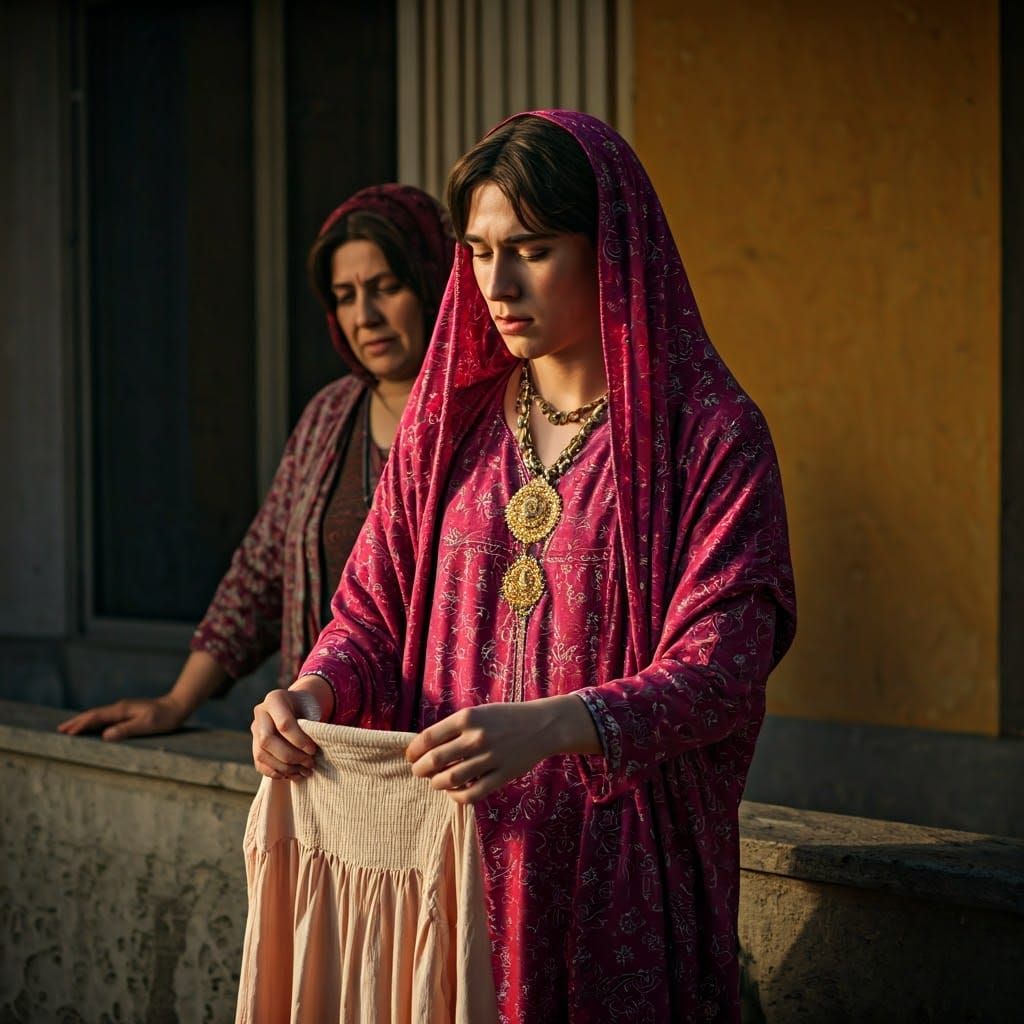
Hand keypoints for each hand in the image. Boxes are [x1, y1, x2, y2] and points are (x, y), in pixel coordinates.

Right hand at [57, 695, 187, 740]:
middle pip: (93, 714)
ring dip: (83, 721)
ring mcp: (123, 709)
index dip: (81, 725)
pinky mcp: (127, 713)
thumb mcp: (146, 725)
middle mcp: (120, 707)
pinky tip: (91, 727)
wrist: (176, 706)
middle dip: (77, 722)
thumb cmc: (164, 718)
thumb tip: (105, 736)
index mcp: (122, 710)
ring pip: (98, 715)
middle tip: (60, 729)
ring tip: (69, 728)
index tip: (67, 732)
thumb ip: (126, 730)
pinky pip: (105, 717)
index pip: (96, 717)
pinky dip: (94, 722)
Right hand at [251, 688, 319, 780]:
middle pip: (267, 741)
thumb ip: (310, 726)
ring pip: (261, 755)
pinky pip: (259, 764)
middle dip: (290, 756)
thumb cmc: (307, 708)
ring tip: (304, 771)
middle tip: (309, 763)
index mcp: (275, 699)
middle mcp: (260, 713)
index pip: (283, 724)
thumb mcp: (310, 709)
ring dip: (285, 768)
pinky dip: (276, 773)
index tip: (313, 750)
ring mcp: (255, 730)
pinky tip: (293, 774)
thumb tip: (312, 752)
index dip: (299, 740)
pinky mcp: (254, 745)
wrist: (296, 707)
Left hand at [405, 695, 600, 804]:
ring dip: (436, 784)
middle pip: (435, 761)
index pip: (428, 738)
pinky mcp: (502, 775)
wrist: (542, 725)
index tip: (410, 756)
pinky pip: (472, 794)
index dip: (414, 750)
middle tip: (418, 772)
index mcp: (467, 717)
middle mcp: (476, 737)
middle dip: (420, 770)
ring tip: (435, 782)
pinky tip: (454, 793)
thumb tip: (425, 747)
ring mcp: (490, 757)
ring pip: (450, 779)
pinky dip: (457, 797)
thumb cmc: (505, 717)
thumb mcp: (478, 712)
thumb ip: (454, 728)